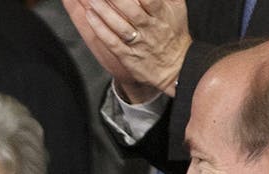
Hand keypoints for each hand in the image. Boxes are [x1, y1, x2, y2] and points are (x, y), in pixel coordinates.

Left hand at [62, 0, 191, 102]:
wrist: (176, 68)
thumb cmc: (174, 35)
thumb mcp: (177, 9)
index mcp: (163, 14)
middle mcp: (150, 28)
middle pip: (131, 9)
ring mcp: (137, 42)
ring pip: (119, 24)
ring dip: (104, 10)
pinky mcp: (127, 55)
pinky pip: (111, 40)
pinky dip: (99, 28)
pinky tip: (90, 15)